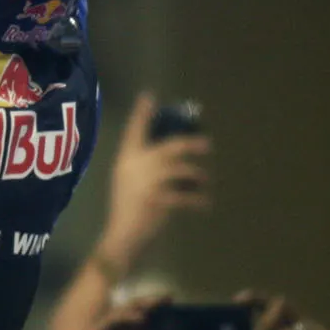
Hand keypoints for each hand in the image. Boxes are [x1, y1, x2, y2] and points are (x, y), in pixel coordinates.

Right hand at [95, 92, 211, 272]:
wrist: (122, 234)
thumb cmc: (127, 206)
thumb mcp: (128, 179)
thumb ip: (142, 163)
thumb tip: (168, 151)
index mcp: (126, 159)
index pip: (134, 131)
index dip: (141, 113)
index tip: (149, 95)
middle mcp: (135, 166)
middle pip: (168, 147)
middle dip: (190, 144)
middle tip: (207, 144)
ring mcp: (147, 183)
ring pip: (181, 170)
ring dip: (197, 176)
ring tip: (204, 181)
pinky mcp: (158, 200)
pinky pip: (185, 196)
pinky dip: (198, 200)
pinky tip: (204, 203)